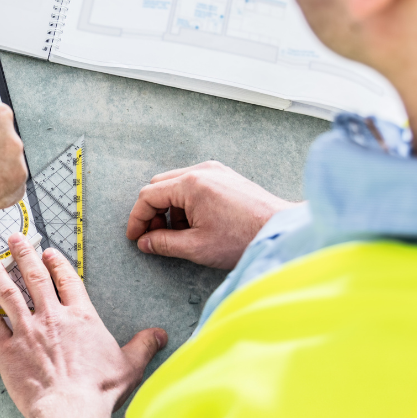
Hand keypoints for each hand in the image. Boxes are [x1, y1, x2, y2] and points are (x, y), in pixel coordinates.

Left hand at [0, 233, 167, 417]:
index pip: (67, 280)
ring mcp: (27, 331)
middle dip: (23, 254)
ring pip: (9, 293)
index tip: (48, 252)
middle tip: (14, 238)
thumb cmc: (98, 390)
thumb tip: (160, 334)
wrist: (69, 409)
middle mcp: (52, 317)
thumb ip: (144, 345)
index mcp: (80, 317)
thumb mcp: (130, 365)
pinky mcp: (7, 350)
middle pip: (35, 277)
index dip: (57, 263)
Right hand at [125, 160, 295, 269]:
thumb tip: (146, 242)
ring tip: (180, 234)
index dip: (137, 218)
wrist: (280, 231)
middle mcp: (202, 170)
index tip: (136, 237)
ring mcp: (216, 171)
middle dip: (153, 212)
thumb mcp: (197, 247)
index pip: (148, 196)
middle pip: (160, 186)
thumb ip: (164, 244)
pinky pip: (195, 184)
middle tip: (154, 236)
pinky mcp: (226, 177)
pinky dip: (187, 203)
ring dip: (170, 208)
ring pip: (177, 184)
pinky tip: (197, 224)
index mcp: (191, 184)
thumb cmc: (243, 238)